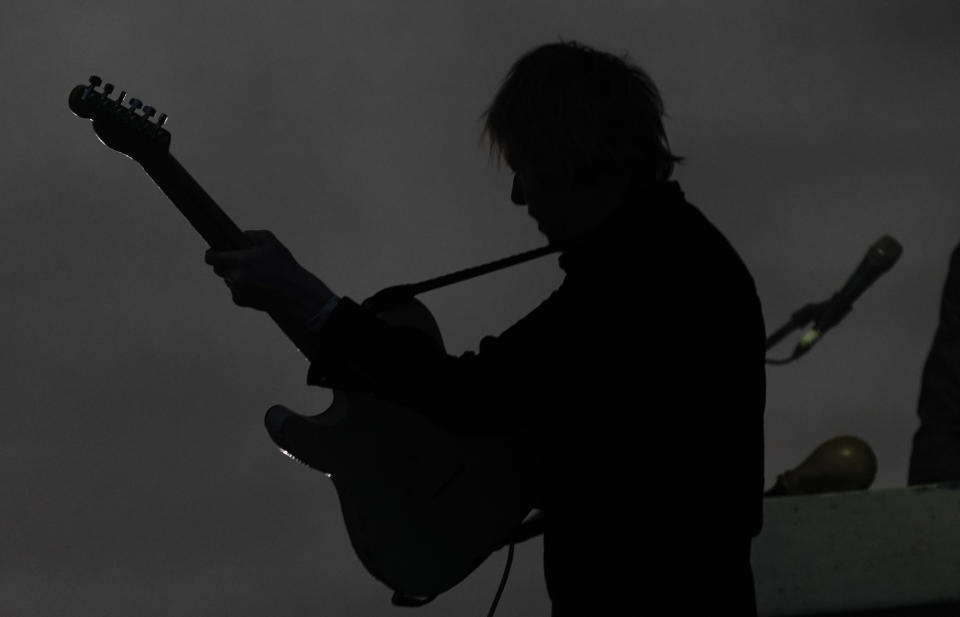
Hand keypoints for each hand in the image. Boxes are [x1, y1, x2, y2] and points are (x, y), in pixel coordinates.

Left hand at [204, 229, 334, 322]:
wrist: (296, 293)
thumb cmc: (284, 265)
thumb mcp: (269, 240)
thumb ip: (249, 235)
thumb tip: (238, 237)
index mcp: (239, 260)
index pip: (211, 257)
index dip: (212, 253)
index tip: (216, 251)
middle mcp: (234, 277)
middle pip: (218, 269)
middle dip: (227, 264)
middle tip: (242, 261)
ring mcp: (236, 291)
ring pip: (228, 279)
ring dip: (236, 275)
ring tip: (256, 274)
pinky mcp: (241, 301)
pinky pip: (235, 291)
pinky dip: (242, 288)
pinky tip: (258, 285)